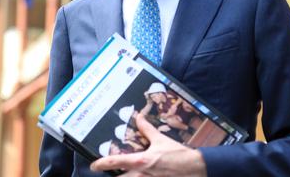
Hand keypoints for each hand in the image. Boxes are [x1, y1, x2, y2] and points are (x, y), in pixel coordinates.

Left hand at [90, 113, 206, 176]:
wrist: (196, 169)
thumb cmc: (178, 155)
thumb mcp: (161, 141)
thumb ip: (147, 130)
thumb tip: (138, 117)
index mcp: (141, 162)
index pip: (116, 162)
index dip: (102, 164)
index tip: (94, 165)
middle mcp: (142, 175)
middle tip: (107, 174)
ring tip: (122, 174)